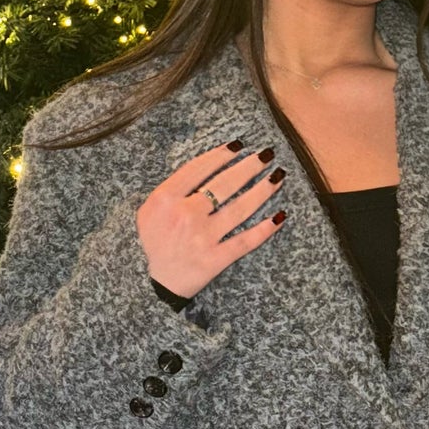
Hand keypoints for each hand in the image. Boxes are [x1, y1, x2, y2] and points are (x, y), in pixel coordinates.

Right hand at [138, 141, 285, 297]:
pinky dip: (265, 229)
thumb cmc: (153, 241)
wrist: (149, 283)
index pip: (199, 168)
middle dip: (249, 166)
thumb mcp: (149, 210)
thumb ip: (172, 188)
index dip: (221, 154)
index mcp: (165, 199)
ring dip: (263, 190)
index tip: (238, 146)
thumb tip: (207, 166)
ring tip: (278, 176)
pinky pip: (246, 241)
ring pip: (240, 208)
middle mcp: (185, 215)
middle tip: (267, 155)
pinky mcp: (215, 260)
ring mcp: (202, 238)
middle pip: (224, 184)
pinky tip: (280, 216)